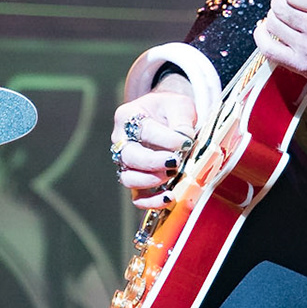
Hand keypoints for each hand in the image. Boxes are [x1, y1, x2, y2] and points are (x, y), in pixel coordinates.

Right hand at [111, 83, 198, 209]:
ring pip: (128, 178)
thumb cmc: (170, 109)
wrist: (166, 114)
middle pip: (129, 157)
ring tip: (172, 175)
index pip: (144, 131)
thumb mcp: (178, 106)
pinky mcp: (136, 180)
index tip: (186, 142)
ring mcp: (126, 162)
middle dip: (153, 162)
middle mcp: (121, 141)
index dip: (166, 139)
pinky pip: (137, 197)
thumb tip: (185, 143)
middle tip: (175, 161)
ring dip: (151, 180)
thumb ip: (182, 123)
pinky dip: (151, 201)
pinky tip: (169, 197)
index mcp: (127, 117)